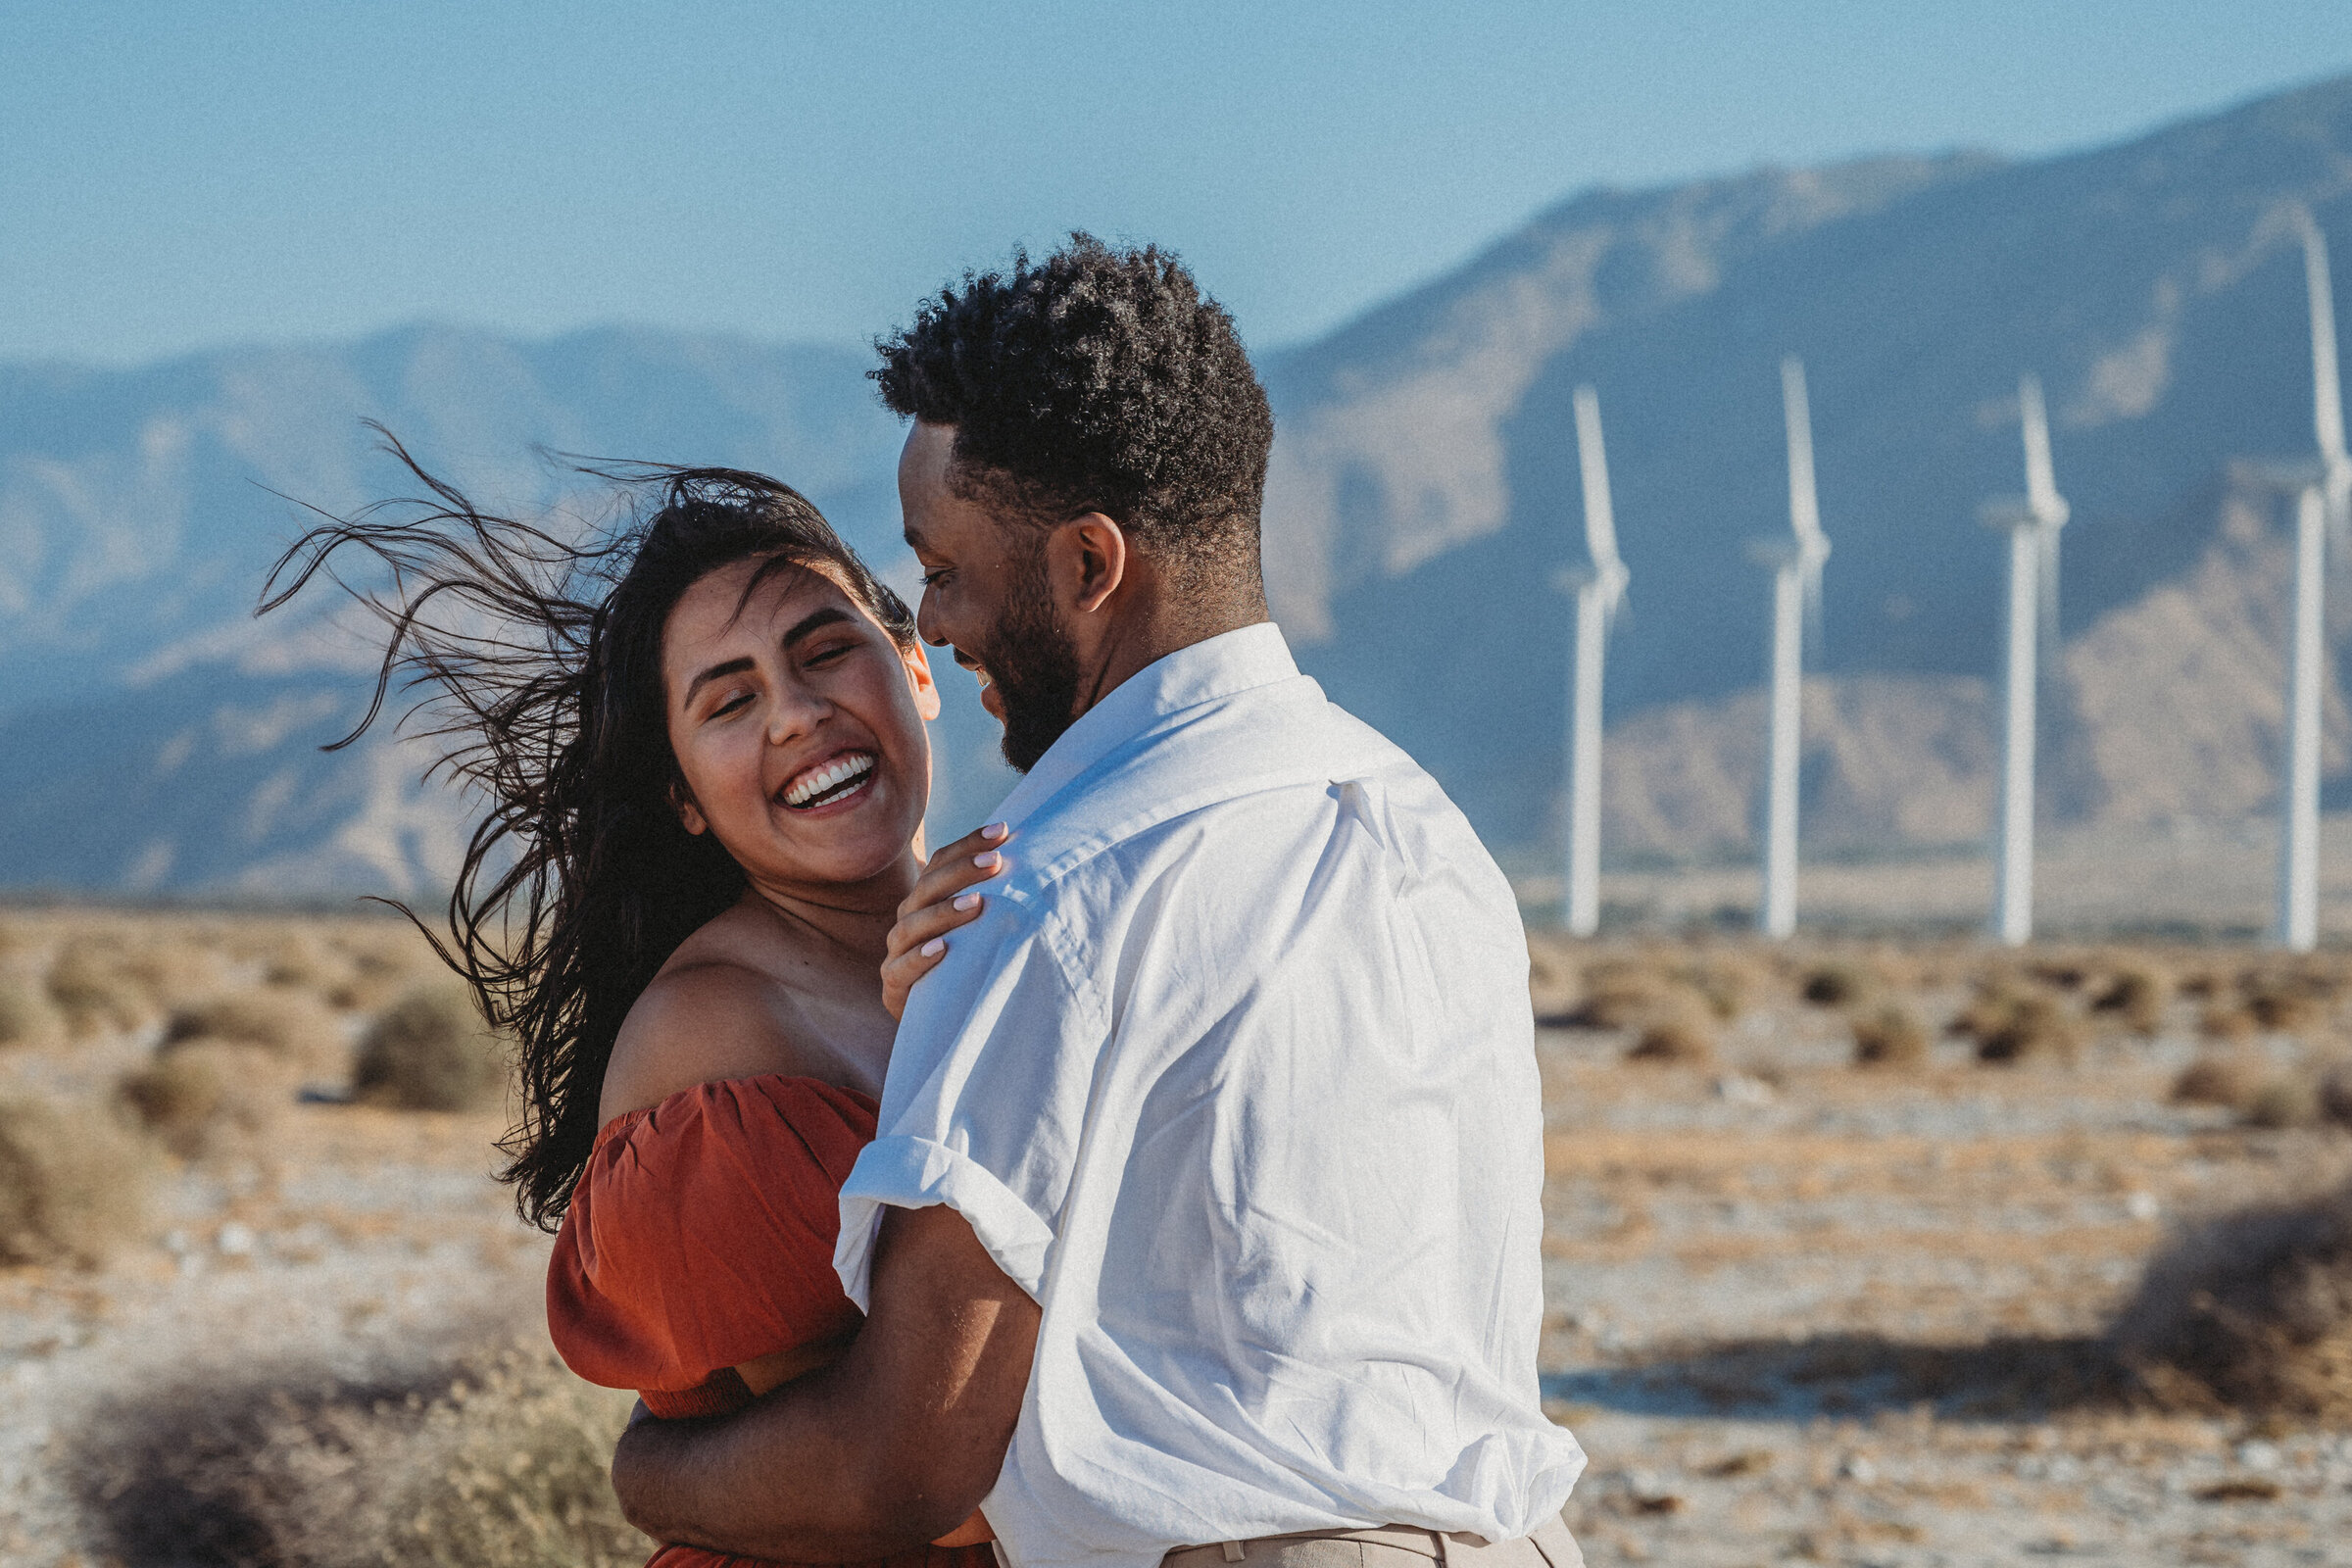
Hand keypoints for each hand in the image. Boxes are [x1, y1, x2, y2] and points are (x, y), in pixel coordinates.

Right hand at [882, 822, 1008, 1019]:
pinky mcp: (894, 986)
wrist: (941, 1015)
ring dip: (944, 912)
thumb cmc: (967, 962)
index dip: (969, 844)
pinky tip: (943, 949)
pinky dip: (920, 958)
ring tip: (976, 904)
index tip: (1004, 831)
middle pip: (928, 887)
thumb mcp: (979, 927)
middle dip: (962, 872)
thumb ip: (994, 895)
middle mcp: (908, 918)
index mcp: (925, 898)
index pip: (941, 862)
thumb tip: (1036, 855)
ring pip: (913, 925)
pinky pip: (901, 969)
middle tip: (996, 862)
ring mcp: (897, 952)